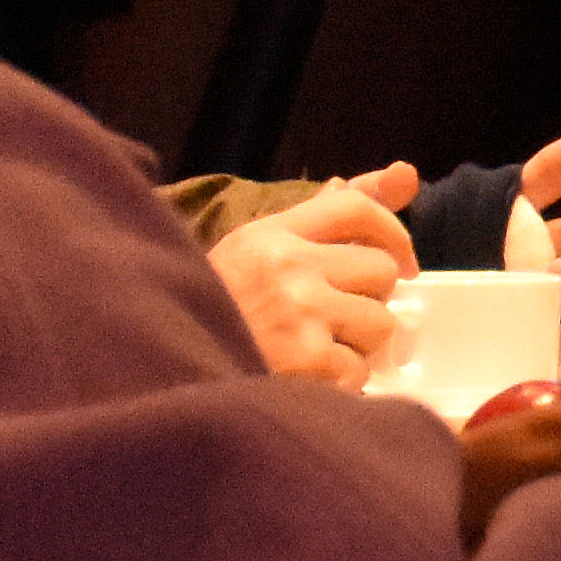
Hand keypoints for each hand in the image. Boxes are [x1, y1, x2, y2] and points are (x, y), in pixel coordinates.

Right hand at [209, 166, 416, 383]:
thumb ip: (324, 217)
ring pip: (381, 324)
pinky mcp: (305, 360)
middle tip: (327, 323)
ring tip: (308, 354)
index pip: (357, 207)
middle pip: (382, 272)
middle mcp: (288, 264)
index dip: (393, 231)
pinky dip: (338, 386)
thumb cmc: (209, 315)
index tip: (406, 261)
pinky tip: (300, 383)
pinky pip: (359, 371)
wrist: (154, 373)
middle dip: (367, 301)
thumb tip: (402, 174)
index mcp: (270, 234)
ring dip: (356, 347)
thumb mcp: (253, 253)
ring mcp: (298, 311)